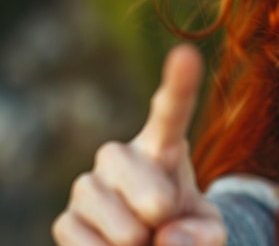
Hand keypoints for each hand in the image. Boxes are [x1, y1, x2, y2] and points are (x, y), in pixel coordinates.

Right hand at [52, 44, 225, 245]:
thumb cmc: (184, 228)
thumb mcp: (208, 230)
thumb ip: (204, 234)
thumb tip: (166, 235)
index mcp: (163, 146)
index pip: (171, 112)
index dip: (178, 85)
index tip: (186, 54)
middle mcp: (120, 156)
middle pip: (156, 199)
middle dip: (169, 225)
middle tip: (163, 220)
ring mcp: (89, 185)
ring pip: (128, 233)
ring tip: (141, 237)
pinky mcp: (67, 219)